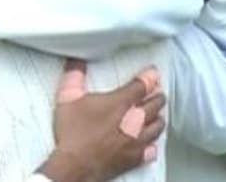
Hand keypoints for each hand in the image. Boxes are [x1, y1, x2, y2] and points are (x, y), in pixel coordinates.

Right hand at [38, 59, 165, 181]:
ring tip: (156, 114)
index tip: (152, 73)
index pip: (141, 86)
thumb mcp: (67, 98)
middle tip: (157, 92)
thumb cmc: (72, 133)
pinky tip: (150, 144)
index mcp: (120, 103)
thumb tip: (76, 61)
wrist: (75, 165)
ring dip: (158, 118)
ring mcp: (137, 140)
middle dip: (157, 96)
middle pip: (155, 104)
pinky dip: (152, 144)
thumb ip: (74, 76)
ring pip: (157, 126)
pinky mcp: (135, 158)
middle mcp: (134, 120)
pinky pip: (152, 149)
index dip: (149, 77)